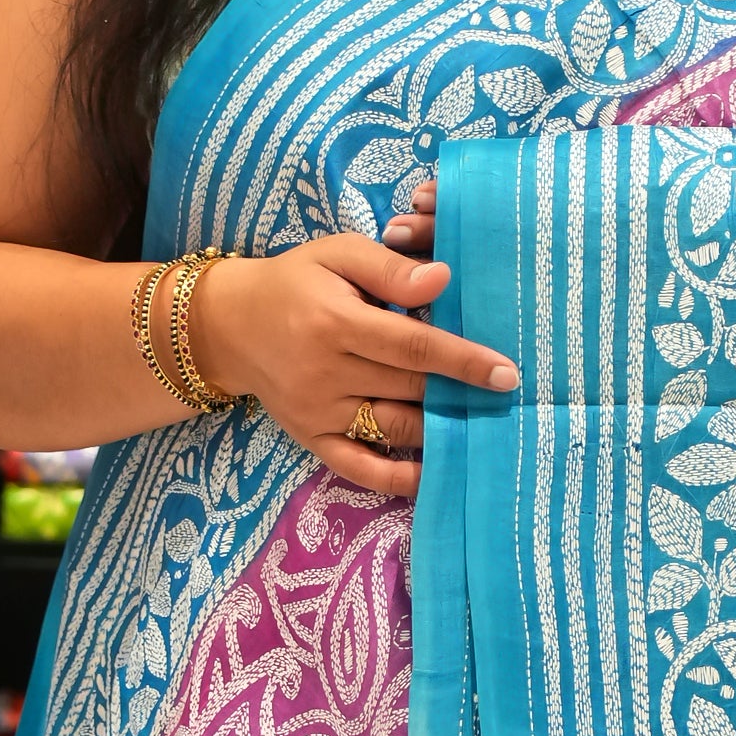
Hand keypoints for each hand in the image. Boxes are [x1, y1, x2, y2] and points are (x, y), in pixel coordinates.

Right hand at [187, 209, 513, 502]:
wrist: (230, 325)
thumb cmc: (295, 283)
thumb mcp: (337, 255)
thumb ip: (390, 269)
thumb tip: (443, 280)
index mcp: (335, 322)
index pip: (411, 347)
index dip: (461, 361)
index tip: (505, 373)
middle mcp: (326, 373)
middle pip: (409, 390)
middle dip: (460, 395)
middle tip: (504, 397)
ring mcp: (318, 412)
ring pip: (393, 429)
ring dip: (439, 432)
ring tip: (479, 425)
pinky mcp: (312, 438)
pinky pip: (359, 468)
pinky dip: (397, 479)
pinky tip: (433, 477)